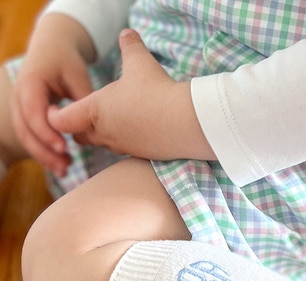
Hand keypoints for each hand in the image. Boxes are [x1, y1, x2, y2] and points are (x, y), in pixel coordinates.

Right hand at [11, 14, 95, 175]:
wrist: (51, 50)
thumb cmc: (67, 61)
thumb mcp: (77, 75)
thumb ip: (83, 100)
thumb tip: (93, 127)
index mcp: (30, 83)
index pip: (32, 111)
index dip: (46, 132)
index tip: (64, 148)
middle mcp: (19, 97)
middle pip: (25, 129)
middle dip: (44, 151)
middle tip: (66, 167)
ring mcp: (20, 108)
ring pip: (26, 137)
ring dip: (44, 156)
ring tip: (65, 171)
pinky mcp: (27, 118)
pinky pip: (32, 139)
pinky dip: (45, 153)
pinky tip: (62, 167)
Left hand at [48, 29, 215, 161]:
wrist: (186, 122)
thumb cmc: (157, 91)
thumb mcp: (140, 62)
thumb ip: (130, 47)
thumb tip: (127, 34)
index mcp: (95, 110)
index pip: (61, 120)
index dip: (55, 115)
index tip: (61, 106)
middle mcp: (105, 133)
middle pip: (79, 136)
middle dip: (79, 126)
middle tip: (86, 114)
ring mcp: (123, 147)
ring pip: (102, 144)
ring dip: (103, 135)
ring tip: (116, 120)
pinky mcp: (141, 155)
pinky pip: (125, 151)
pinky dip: (126, 141)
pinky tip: (139, 129)